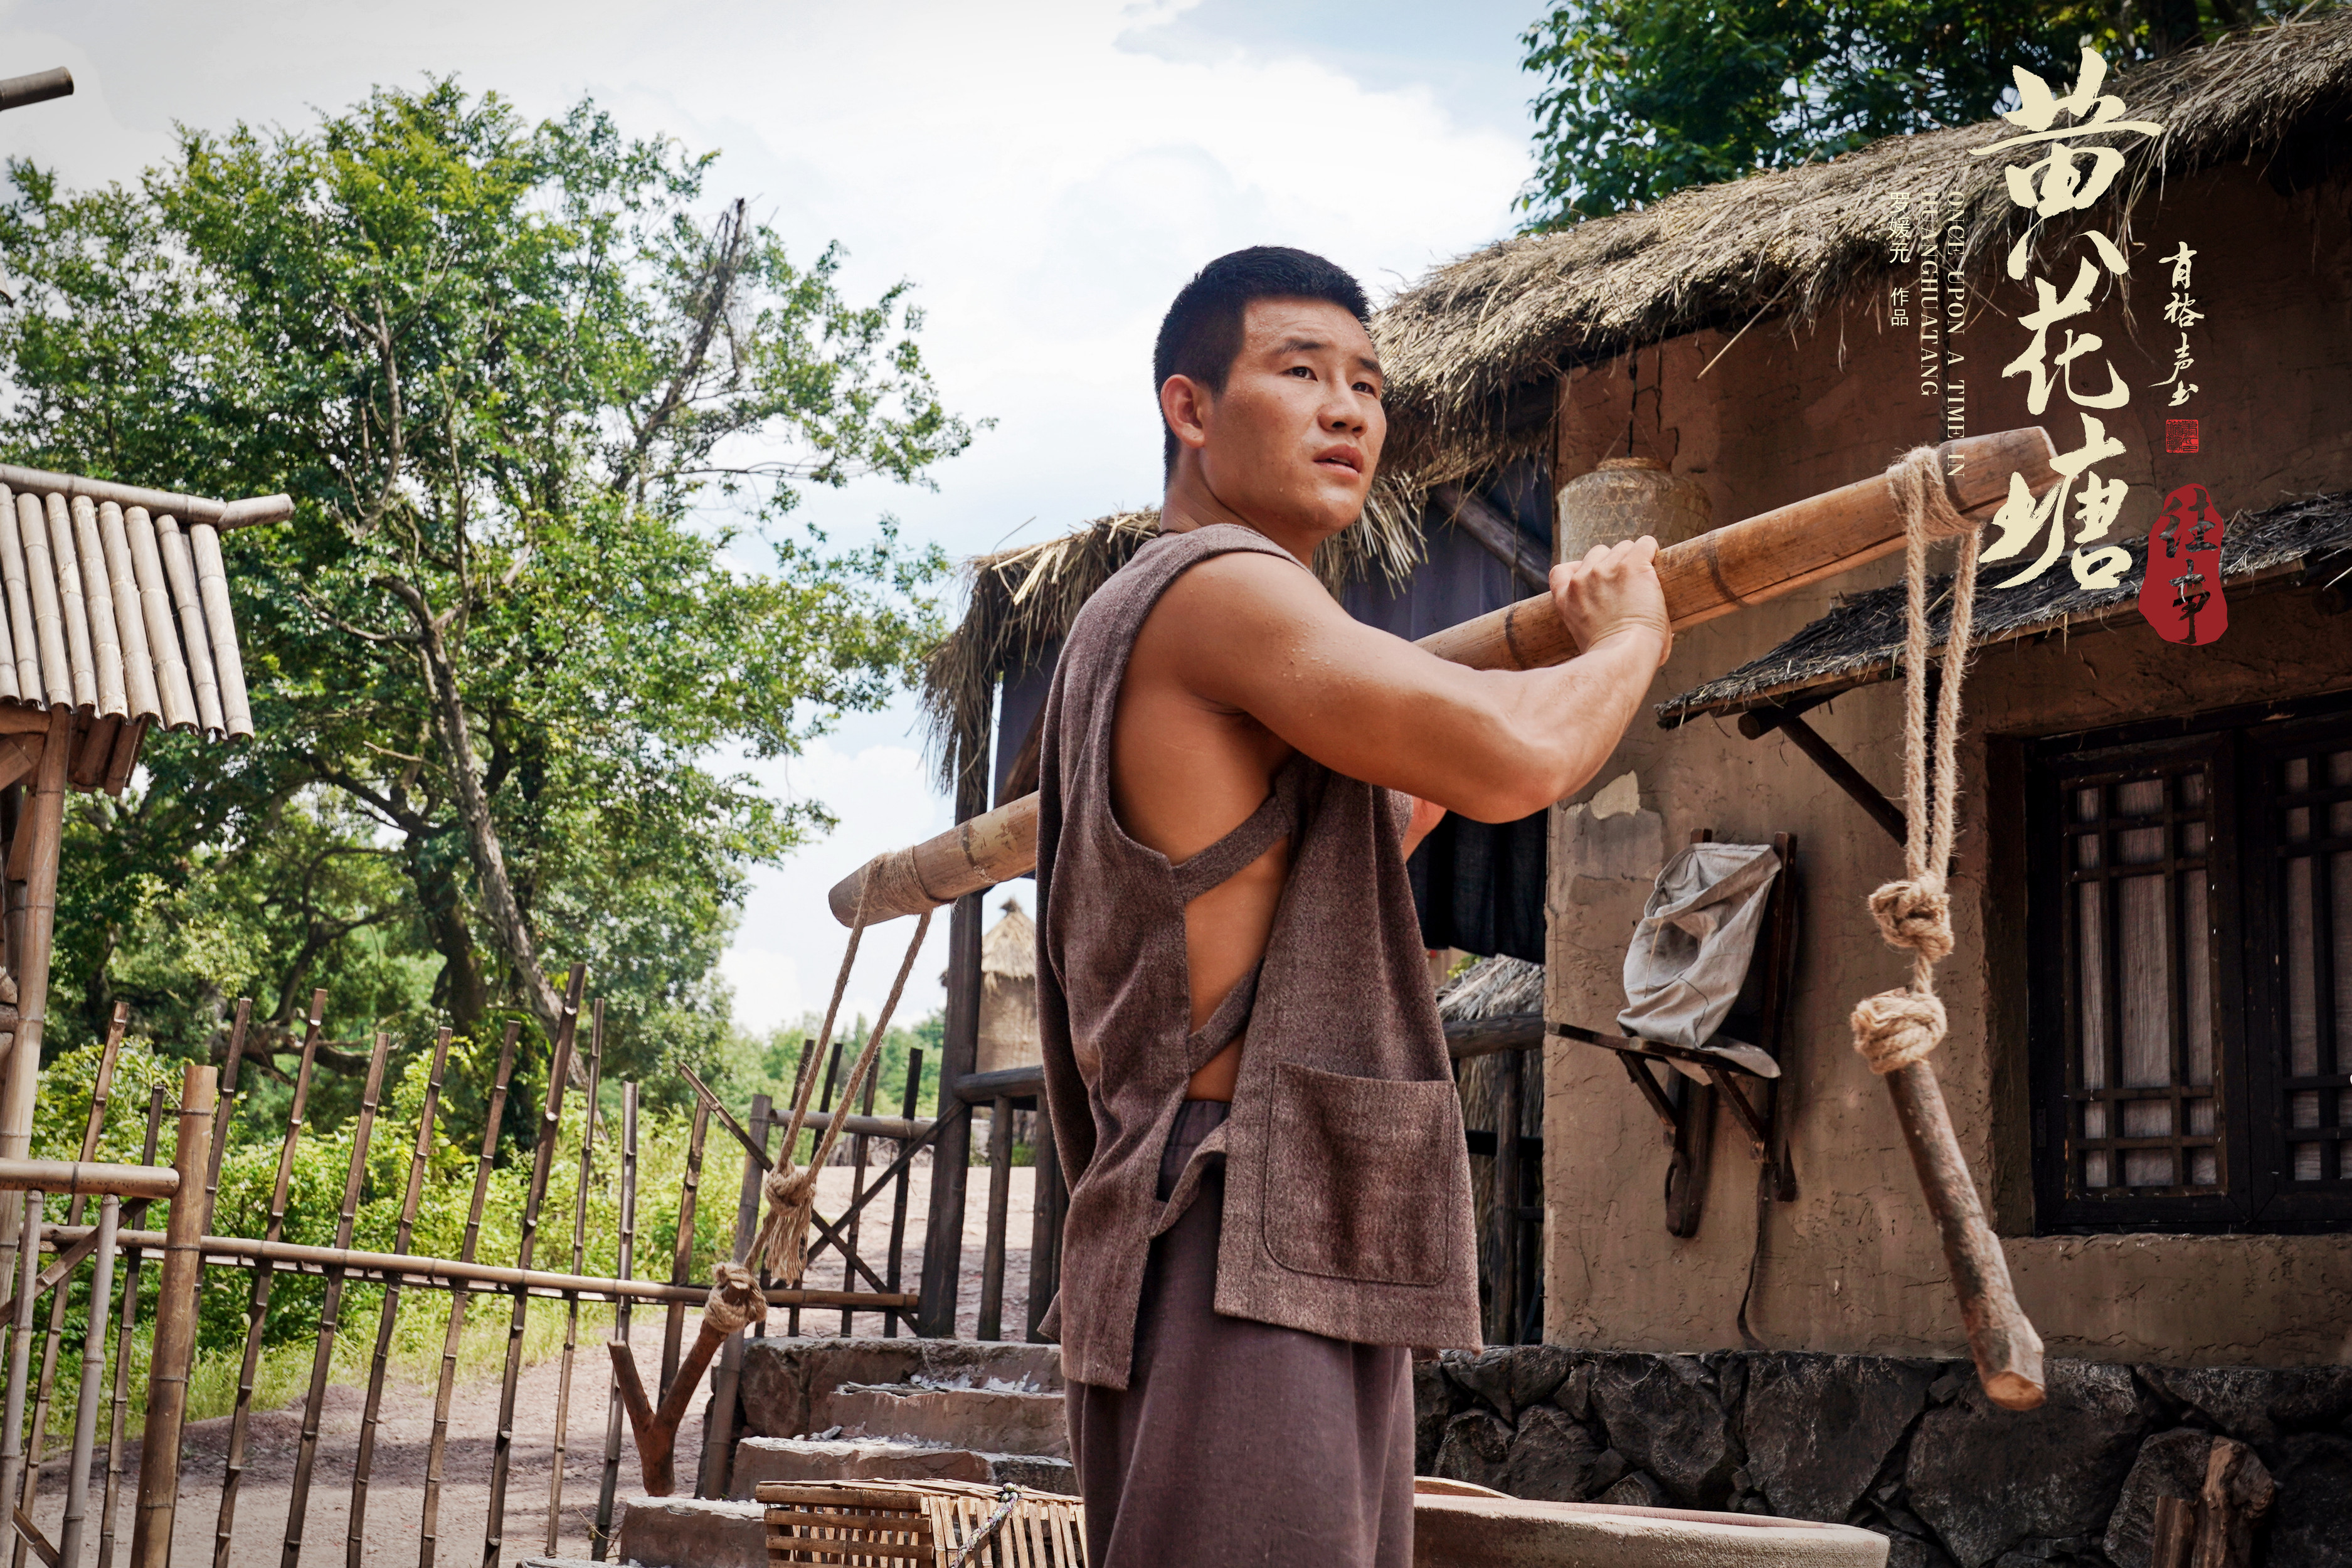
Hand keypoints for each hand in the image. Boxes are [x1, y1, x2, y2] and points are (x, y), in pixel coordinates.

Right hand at [1549, 536, 1672, 666]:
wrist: (1624, 656)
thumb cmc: (1611, 660)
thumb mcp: (1582, 638)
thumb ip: (1588, 620)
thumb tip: (1612, 623)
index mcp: (1565, 598)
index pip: (1561, 571)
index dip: (1580, 571)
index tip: (1595, 581)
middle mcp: (1582, 579)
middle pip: (1597, 553)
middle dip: (1612, 565)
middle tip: (1629, 585)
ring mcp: (1605, 570)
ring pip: (1623, 547)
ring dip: (1634, 559)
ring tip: (1646, 580)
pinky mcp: (1632, 565)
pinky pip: (1645, 544)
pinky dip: (1652, 551)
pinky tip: (1656, 564)